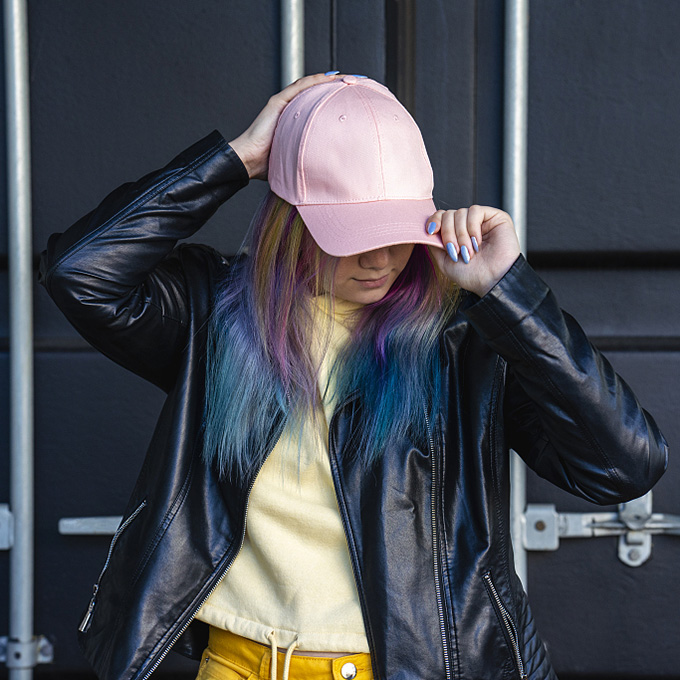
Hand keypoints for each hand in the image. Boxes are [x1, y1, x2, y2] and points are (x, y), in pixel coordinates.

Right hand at [229, 72, 343, 179]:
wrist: (248, 161)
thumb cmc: (267, 165)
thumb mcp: (296, 159)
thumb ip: (309, 158)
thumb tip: (328, 172)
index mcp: (293, 121)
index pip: (316, 105)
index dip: (333, 99)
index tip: (353, 100)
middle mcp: (288, 109)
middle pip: (315, 92)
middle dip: (336, 87)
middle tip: (357, 85)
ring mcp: (282, 104)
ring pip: (309, 86)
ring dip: (329, 80)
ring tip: (348, 78)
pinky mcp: (277, 102)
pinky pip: (300, 87)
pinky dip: (316, 81)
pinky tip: (331, 78)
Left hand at [427, 206, 520, 296]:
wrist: (492, 282)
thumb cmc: (471, 275)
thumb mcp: (444, 261)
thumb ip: (434, 244)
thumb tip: (426, 229)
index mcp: (456, 234)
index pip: (441, 216)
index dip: (434, 220)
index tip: (431, 232)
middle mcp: (467, 225)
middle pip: (448, 214)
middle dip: (448, 233)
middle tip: (456, 251)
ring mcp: (481, 220)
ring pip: (460, 212)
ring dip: (461, 235)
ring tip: (469, 251)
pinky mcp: (495, 217)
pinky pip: (475, 211)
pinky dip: (472, 227)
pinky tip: (477, 242)